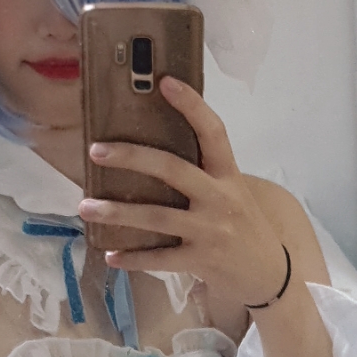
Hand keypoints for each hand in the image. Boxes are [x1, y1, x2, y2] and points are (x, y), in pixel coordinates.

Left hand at [82, 78, 290, 309]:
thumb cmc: (244, 227)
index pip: (213, 132)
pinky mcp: (202, 260)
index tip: (165, 82)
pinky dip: (132, 258)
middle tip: (95, 151)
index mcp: (228, 175)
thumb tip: (152, 154)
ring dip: (117, 212)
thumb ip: (204, 175)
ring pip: (156, 216)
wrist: (270, 274)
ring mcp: (211, 230)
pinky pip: (160, 258)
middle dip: (131, 158)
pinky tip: (111, 256)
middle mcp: (220, 198)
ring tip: (86, 207)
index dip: (191, 105)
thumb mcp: (233, 193)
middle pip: (172, 169)